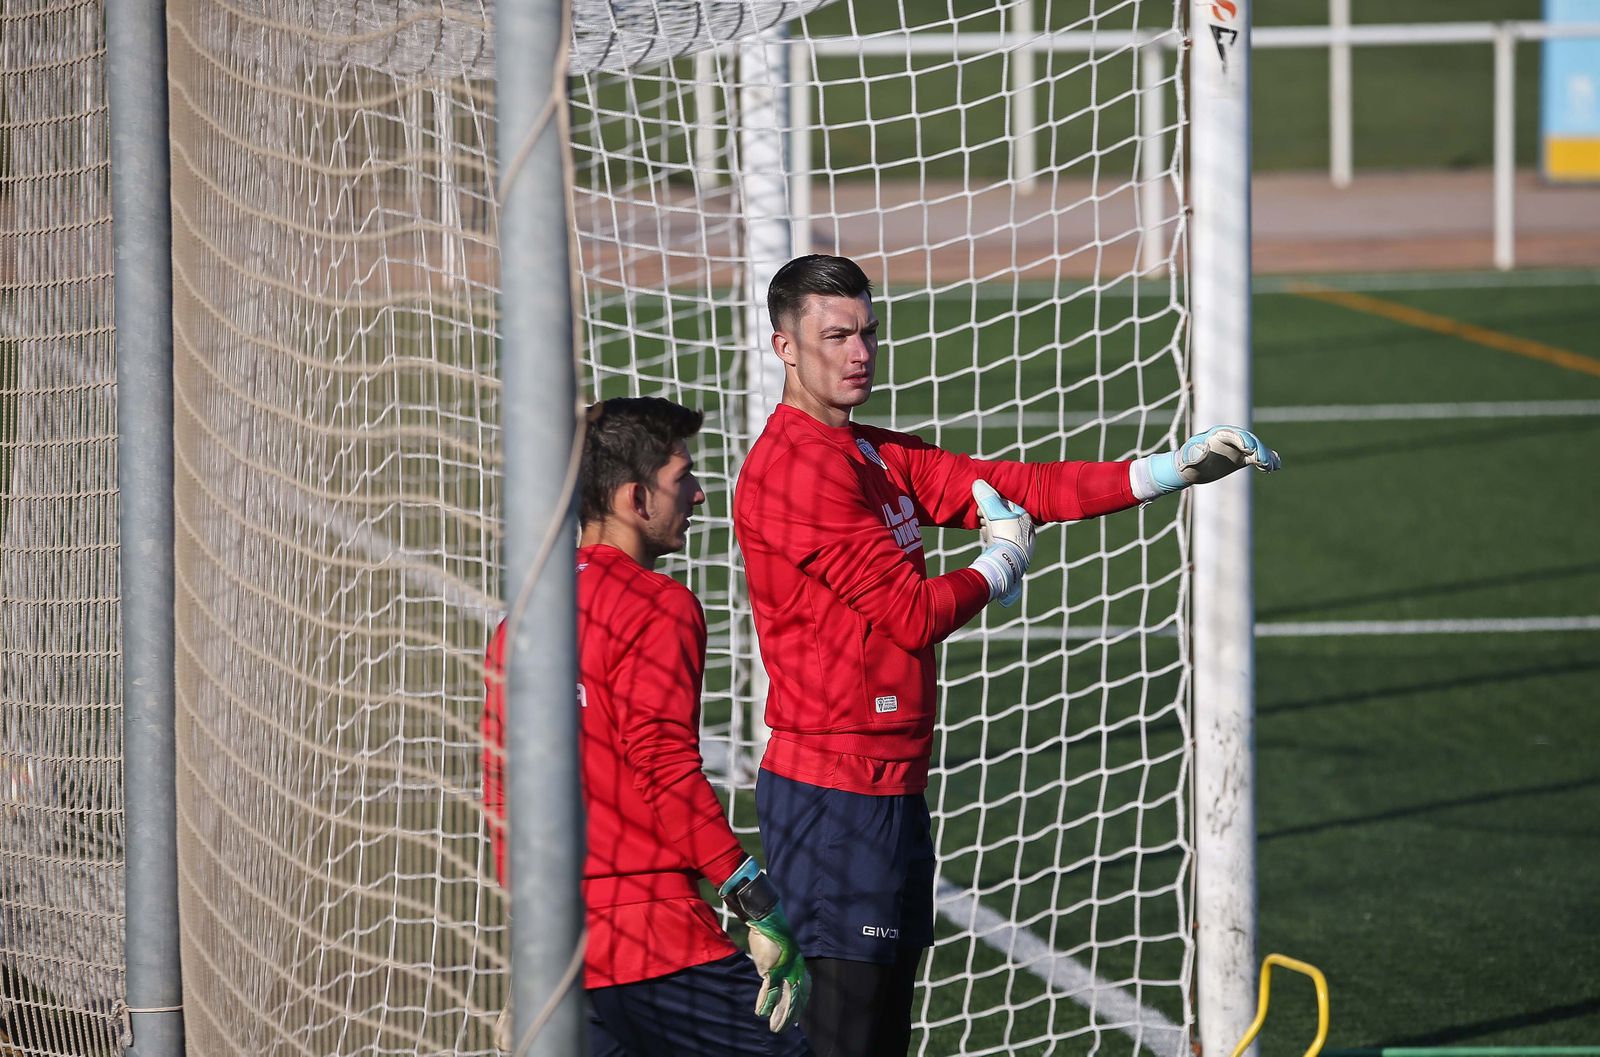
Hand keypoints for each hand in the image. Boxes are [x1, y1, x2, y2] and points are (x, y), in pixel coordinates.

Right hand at [719, 857, 809, 1032]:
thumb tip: (766, 978)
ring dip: (779, 1014)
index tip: (798, 1015)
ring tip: (775, 1028)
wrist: (765, 918)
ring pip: (784, 997)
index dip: (801, 1002)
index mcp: (796, 962)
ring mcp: (783, 968)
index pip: (804, 987)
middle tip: (788, 1028)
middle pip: (796, 996)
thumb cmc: (767, 933)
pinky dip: (764, 1002)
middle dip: (791, 1014)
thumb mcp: (772, 953)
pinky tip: (761, 1013)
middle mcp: (793, 967)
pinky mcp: (771, 968)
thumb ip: (772, 966)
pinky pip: (769, 990)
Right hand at [969, 479, 1034, 606]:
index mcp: (1025, 518)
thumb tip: (978, 482)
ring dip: (989, 529)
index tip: (979, 509)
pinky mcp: (1014, 556)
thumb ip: (986, 498)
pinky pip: (1001, 543)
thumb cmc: (1004, 536)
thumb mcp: (994, 513)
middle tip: (980, 520)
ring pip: (1001, 531)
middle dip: (989, 517)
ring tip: (984, 531)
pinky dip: (993, 540)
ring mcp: (1021, 545)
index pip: (1004, 505)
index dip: (989, 505)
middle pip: (1002, 518)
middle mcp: (1026, 531)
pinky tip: (988, 541)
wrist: (1007, 565)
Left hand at [1132, 426, 1280, 498]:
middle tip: (1263, 462)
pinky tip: (1275, 467)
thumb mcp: (1189, 459)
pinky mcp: (1242, 456)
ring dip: (1265, 456)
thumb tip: (1203, 447)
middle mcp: (1230, 438)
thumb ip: (1195, 453)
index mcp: (1217, 434)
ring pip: (1255, 448)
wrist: (1189, 468)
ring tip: (1272, 466)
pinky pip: (1257, 456)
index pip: (1233, 434)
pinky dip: (1267, 460)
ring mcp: (1237, 447)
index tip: (1250, 450)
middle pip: (1248, 440)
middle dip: (1257, 450)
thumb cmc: (1187, 462)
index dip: (1243, 440)